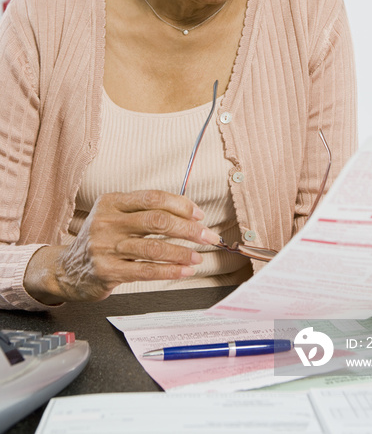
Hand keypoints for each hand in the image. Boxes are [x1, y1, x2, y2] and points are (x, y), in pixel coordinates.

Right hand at [24, 189, 219, 303]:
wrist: (66, 269)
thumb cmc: (102, 239)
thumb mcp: (115, 216)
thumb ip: (144, 212)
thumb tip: (188, 214)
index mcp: (112, 202)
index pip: (153, 198)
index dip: (180, 205)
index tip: (199, 215)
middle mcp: (107, 221)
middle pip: (157, 221)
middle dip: (188, 229)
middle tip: (207, 236)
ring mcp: (106, 247)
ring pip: (154, 248)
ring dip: (182, 253)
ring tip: (198, 257)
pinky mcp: (107, 271)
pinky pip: (146, 270)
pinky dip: (170, 271)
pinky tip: (184, 271)